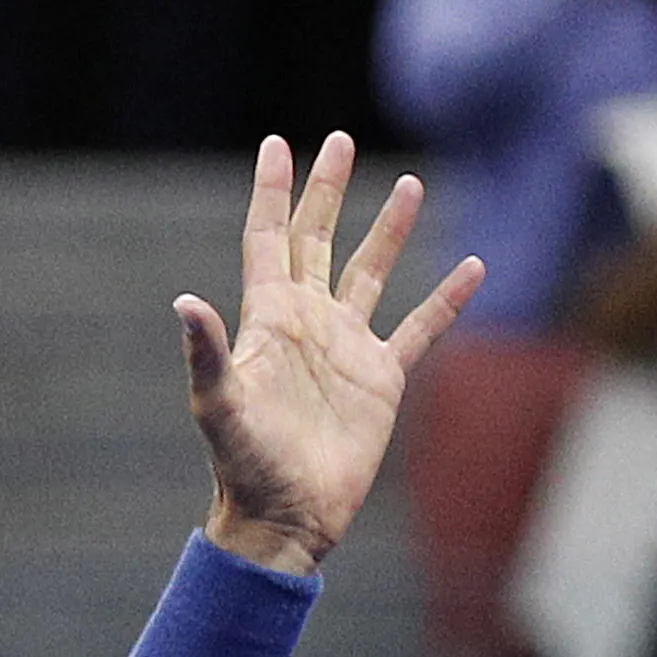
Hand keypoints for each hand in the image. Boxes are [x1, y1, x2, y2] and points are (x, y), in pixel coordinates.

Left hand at [177, 134, 481, 575]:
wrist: (287, 516)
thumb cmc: (244, 464)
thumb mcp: (219, 406)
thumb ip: (206, 352)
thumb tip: (183, 302)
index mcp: (268, 318)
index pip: (269, 239)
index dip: (273, 193)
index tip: (277, 144)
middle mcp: (308, 321)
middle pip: (318, 239)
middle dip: (327, 191)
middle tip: (337, 140)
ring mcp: (347, 347)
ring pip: (370, 272)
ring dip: (389, 230)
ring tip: (408, 183)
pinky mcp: (382, 379)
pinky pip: (420, 330)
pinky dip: (447, 301)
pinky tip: (472, 268)